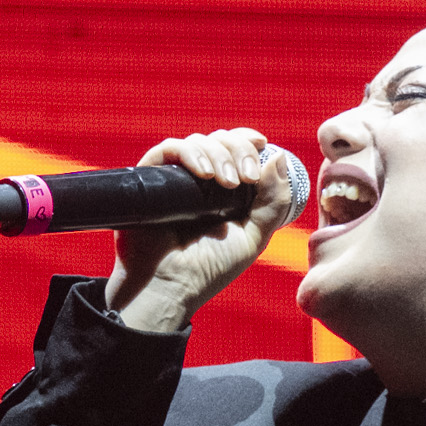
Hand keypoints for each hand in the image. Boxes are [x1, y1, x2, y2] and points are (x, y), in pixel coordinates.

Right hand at [103, 127, 299, 334]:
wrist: (170, 285)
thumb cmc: (209, 268)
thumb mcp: (254, 236)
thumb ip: (274, 202)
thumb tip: (277, 157)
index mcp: (222, 189)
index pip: (234, 148)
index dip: (248, 139)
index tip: (262, 144)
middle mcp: (197, 180)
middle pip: (219, 140)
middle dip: (239, 150)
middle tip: (246, 178)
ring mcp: (173, 178)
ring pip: (199, 141)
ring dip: (219, 155)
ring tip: (227, 184)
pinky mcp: (149, 178)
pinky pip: (169, 149)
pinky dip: (190, 153)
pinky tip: (204, 175)